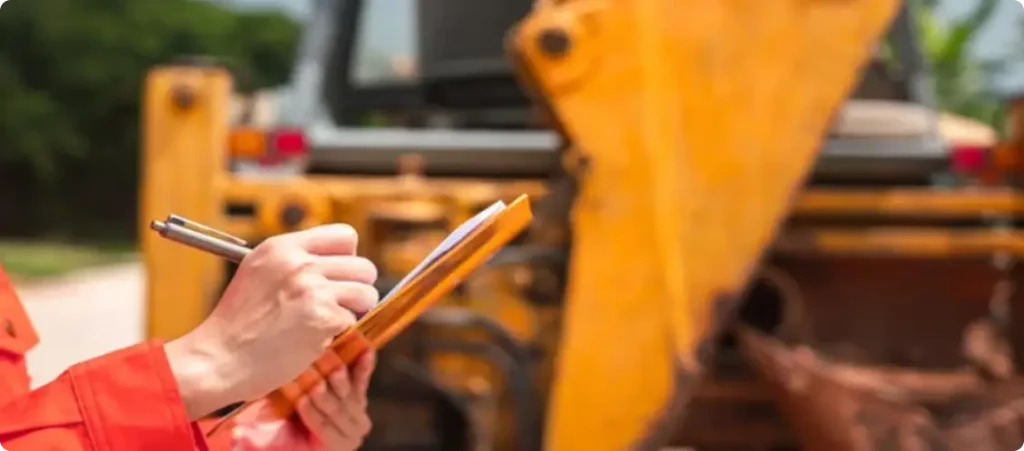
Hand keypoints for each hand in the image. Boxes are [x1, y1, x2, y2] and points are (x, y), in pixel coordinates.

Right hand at [165, 224, 379, 418]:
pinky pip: (352, 320)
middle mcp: (300, 263)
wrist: (218, 359)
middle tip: (338, 305)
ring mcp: (312, 289)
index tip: (337, 276)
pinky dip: (339, 333)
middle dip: (357, 288)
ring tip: (328, 321)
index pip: (344, 236)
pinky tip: (315, 338)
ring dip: (354, 311)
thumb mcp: (258, 272)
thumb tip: (335, 262)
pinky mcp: (322, 318)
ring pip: (366, 292)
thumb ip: (293, 261)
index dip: (348, 258)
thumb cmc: (237, 324)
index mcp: (283, 247)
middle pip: (363, 266)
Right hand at [230, 351, 376, 450]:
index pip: (323, 428)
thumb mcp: (270, 438)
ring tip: (324, 355)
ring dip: (336, 373)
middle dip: (322, 390)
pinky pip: (363, 378)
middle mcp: (352, 433)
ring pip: (349, 392)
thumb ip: (258, 437)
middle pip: (337, 408)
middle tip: (309, 374)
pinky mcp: (361, 395)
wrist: (301, 433)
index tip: (301, 399)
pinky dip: (364, 363)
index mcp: (333, 445)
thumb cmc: (282, 435)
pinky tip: (365, 348)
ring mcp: (359, 414)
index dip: (312, 414)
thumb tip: (238, 433)